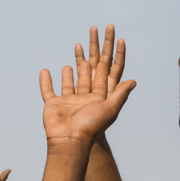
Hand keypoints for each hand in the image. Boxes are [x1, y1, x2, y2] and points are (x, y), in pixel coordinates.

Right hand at [40, 24, 135, 146]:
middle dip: (89, 56)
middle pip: (87, 72)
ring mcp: (67, 101)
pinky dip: (46, 82)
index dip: (111, 55)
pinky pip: (48, 90)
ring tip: (71, 61)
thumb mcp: (110, 109)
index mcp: (98, 97)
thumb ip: (120, 94)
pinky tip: (45, 71)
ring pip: (69, 83)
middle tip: (90, 40)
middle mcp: (84, 98)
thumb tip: (133, 81)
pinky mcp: (53, 104)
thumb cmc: (90, 126)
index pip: (106, 71)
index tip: (114, 40)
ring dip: (71, 72)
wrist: (70, 141)